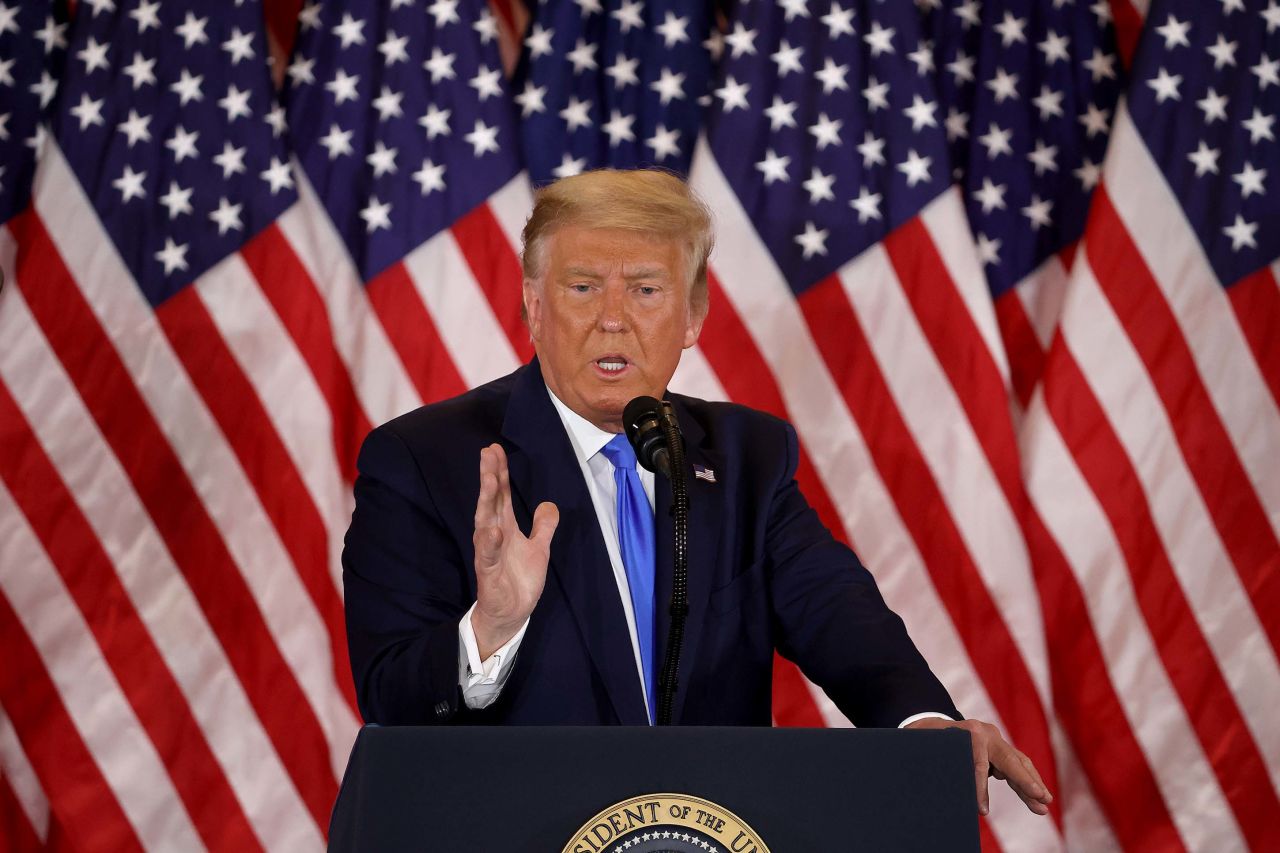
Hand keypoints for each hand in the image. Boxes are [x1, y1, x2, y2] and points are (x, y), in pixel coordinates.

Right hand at [471, 443, 558, 658]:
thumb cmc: (519, 579)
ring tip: (491, 480)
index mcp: (505, 527)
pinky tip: (493, 530)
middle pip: (491, 501)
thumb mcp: (539, 549)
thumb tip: (549, 504)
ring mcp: (489, 553)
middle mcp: (494, 535)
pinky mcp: (489, 573)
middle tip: (488, 454)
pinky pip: (488, 556)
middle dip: (490, 477)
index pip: (501, 494)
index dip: (499, 472)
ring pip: (485, 523)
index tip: (495, 449)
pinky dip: (490, 543)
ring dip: (487, 501)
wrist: (510, 613)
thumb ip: (543, 526)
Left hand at [905, 717, 1052, 815]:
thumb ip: (940, 762)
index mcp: (970, 732)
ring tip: (1045, 804)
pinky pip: (1017, 767)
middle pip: (1010, 760)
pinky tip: (1037, 798)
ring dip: (1033, 785)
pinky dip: (1027, 783)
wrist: (933, 725)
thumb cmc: (929, 738)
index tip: (981, 810)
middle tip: (1041, 798)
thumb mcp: (929, 746)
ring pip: (1019, 764)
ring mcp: (997, 741)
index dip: (980, 788)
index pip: (979, 764)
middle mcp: (988, 734)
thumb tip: (946, 791)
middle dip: (1026, 782)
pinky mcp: (1000, 750)